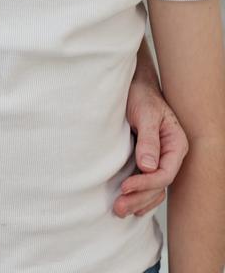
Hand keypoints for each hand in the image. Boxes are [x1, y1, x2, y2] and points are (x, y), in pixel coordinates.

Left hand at [114, 75, 188, 216]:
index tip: (125, 186)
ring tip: (119, 210)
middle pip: (159, 186)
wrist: (133, 84)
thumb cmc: (141, 95)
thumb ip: (148, 139)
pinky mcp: (148, 160)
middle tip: (118, 207)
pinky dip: (141, 197)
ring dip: (137, 201)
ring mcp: (160, 159)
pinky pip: (149, 185)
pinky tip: (131, 207)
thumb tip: (149, 167)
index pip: (165, 174)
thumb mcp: (145, 113)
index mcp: (176, 144)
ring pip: (154, 189)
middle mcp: (170, 155)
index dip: (146, 183)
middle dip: (139, 198)